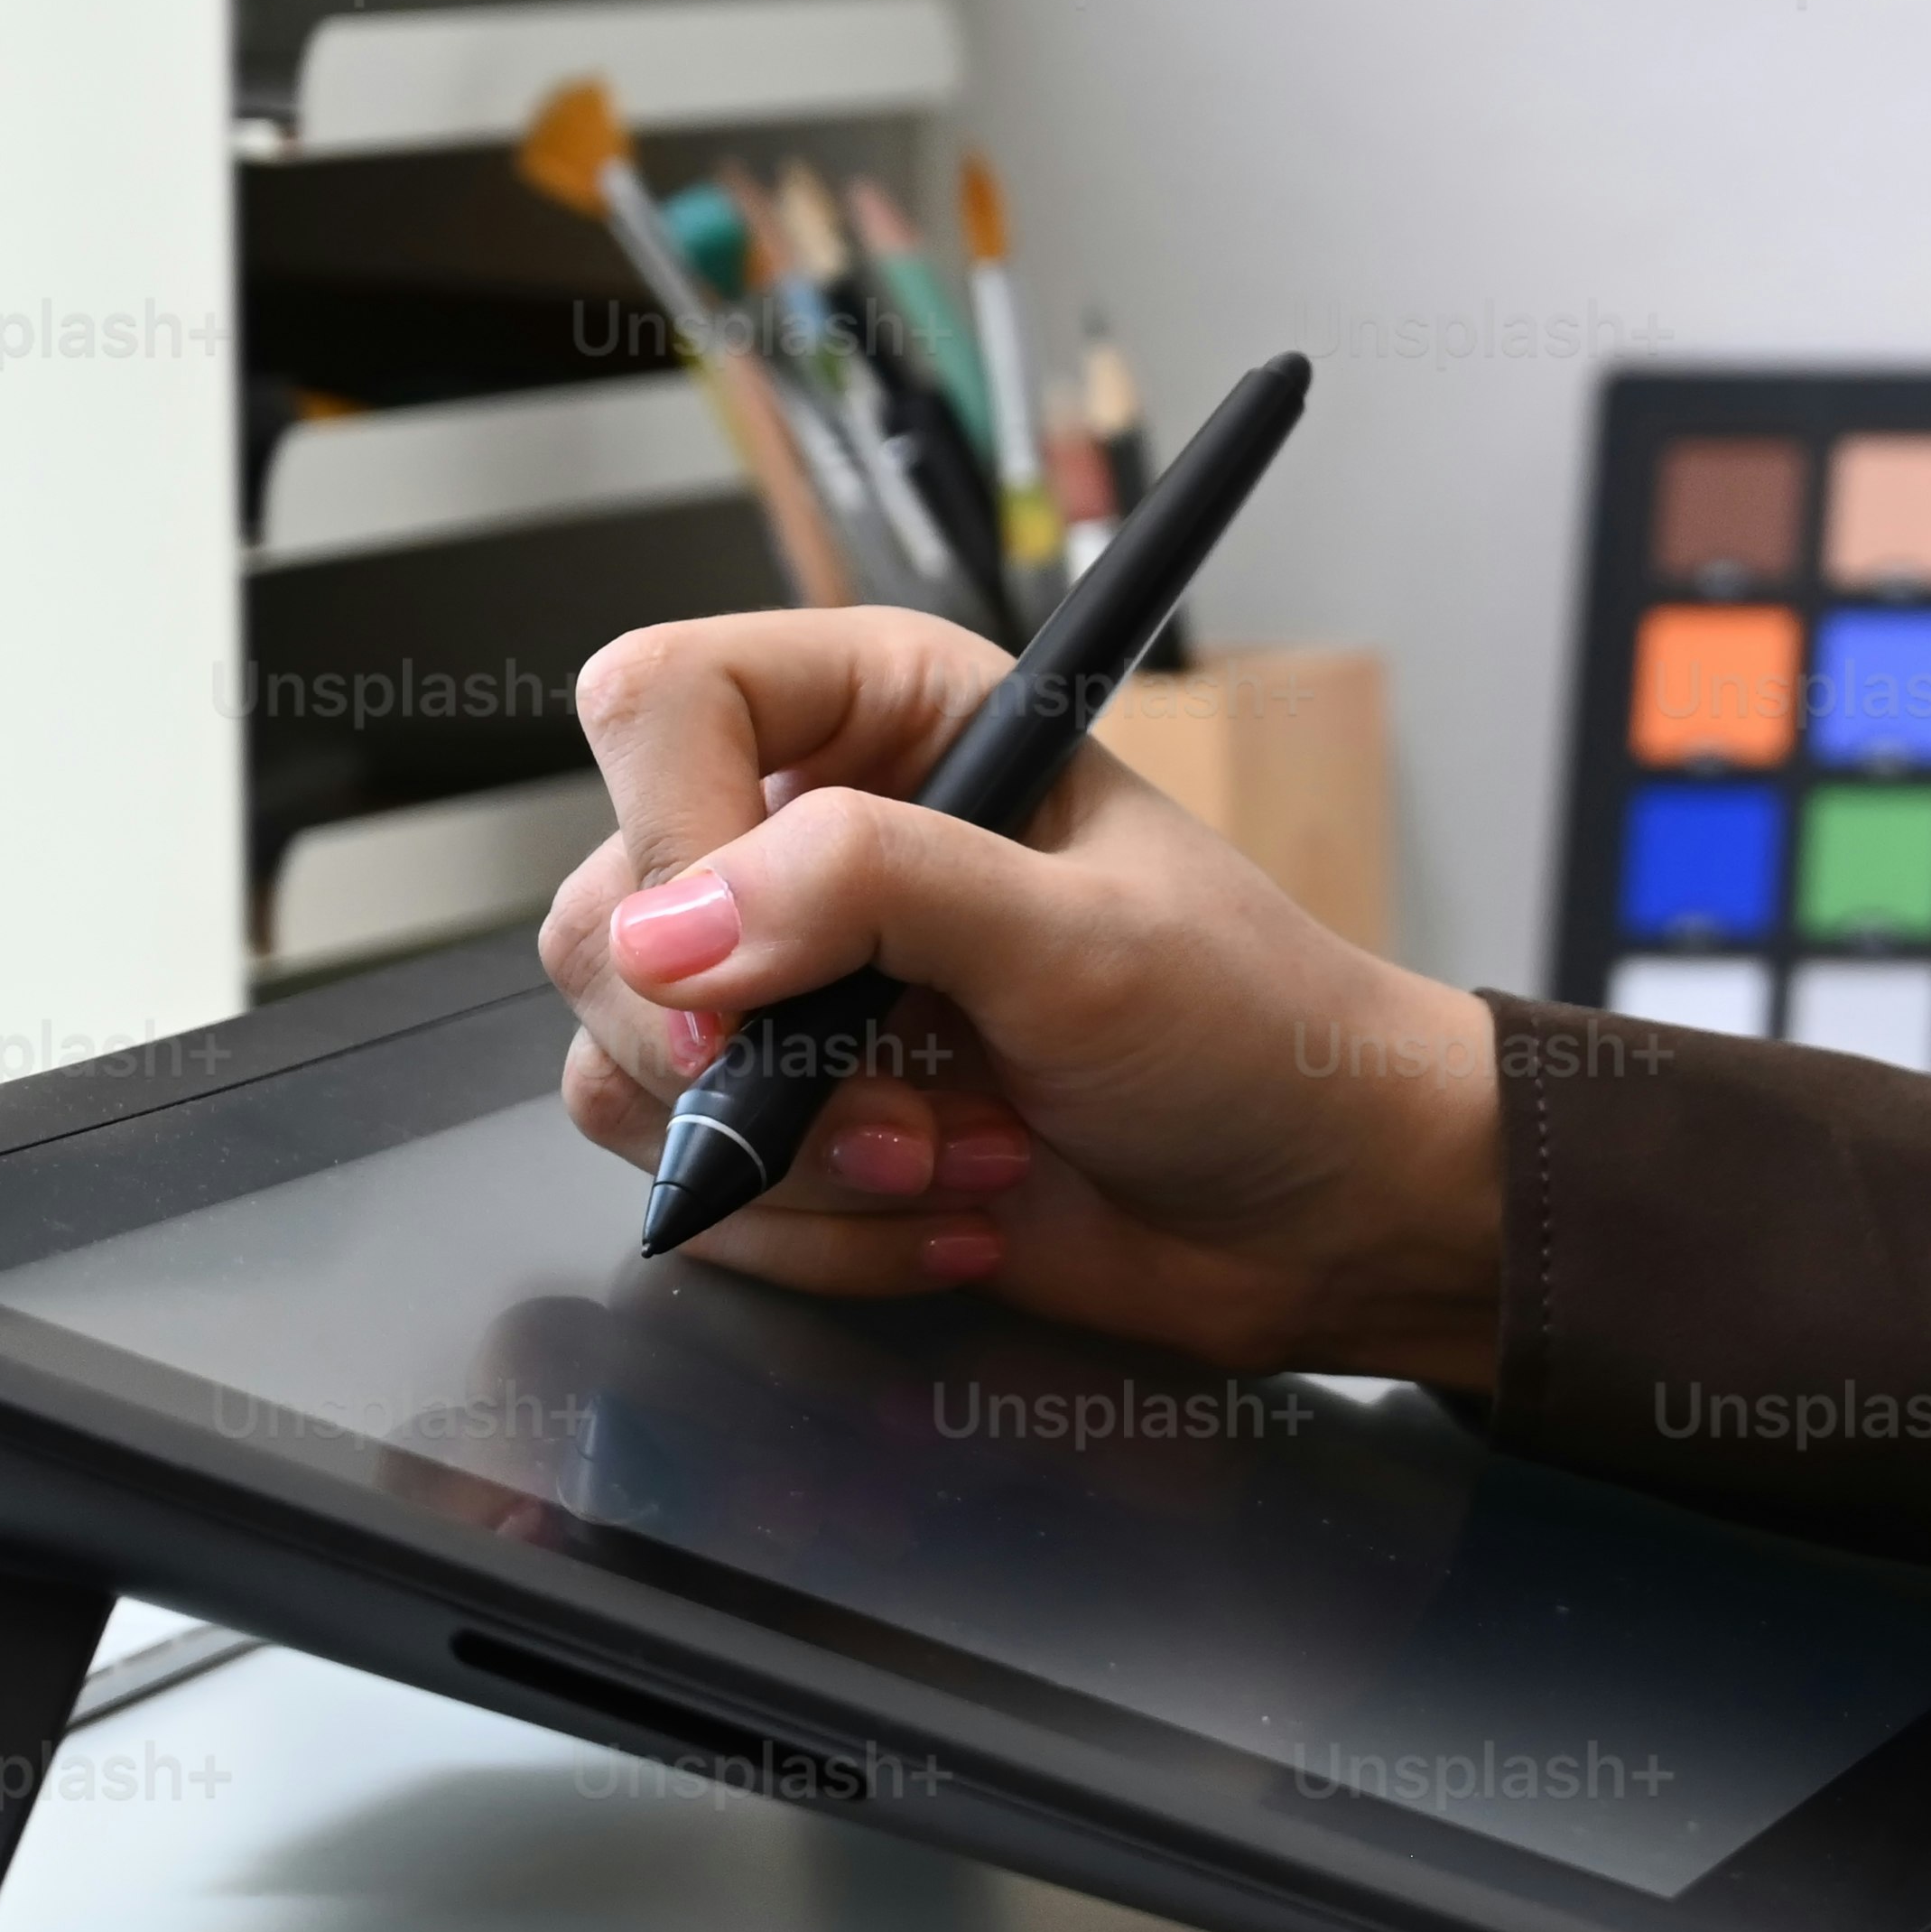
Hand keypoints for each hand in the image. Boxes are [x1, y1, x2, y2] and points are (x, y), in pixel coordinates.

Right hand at [536, 609, 1504, 1382]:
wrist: (1317, 1213)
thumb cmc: (1253, 1034)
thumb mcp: (1086, 938)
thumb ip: (875, 888)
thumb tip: (674, 928)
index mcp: (894, 715)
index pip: (666, 703)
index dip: (672, 835)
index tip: (738, 970)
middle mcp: (814, 834)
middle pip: (613, 908)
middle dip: (747, 1050)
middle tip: (903, 1103)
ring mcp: (793, 986)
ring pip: (625, 1060)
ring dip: (793, 1152)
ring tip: (960, 1159)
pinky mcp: (791, 1119)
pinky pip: (682, 1176)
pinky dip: (807, 1229)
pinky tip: (948, 1216)